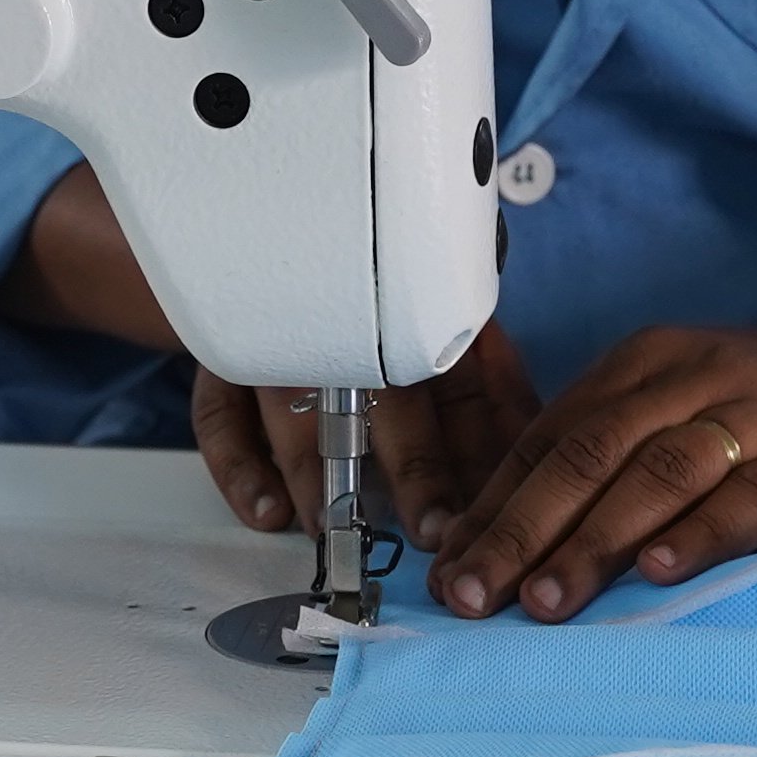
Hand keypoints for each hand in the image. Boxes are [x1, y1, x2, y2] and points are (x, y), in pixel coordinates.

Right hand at [0, 166, 540, 552]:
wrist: (285, 226)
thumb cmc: (387, 303)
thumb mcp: (451, 322)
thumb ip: (489, 381)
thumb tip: (534, 447)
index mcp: (422, 315)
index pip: (463, 385)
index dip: (481, 446)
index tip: (496, 499)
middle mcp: (354, 327)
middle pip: (386, 398)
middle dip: (416, 472)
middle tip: (433, 529)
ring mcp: (287, 341)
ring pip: (301, 413)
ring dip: (319, 482)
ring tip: (336, 531)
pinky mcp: (229, 360)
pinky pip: (222, 414)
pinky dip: (240, 468)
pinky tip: (266, 511)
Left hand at [430, 295, 756, 621]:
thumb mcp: (690, 410)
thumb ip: (614, 456)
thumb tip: (507, 541)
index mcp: (650, 360)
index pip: (552, 434)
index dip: (493, 502)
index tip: (446, 566)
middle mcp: (700, 375)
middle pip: (590, 451)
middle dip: (522, 528)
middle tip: (474, 594)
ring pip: (661, 473)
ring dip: (595, 541)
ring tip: (546, 601)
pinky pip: (754, 496)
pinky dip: (701, 534)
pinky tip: (660, 573)